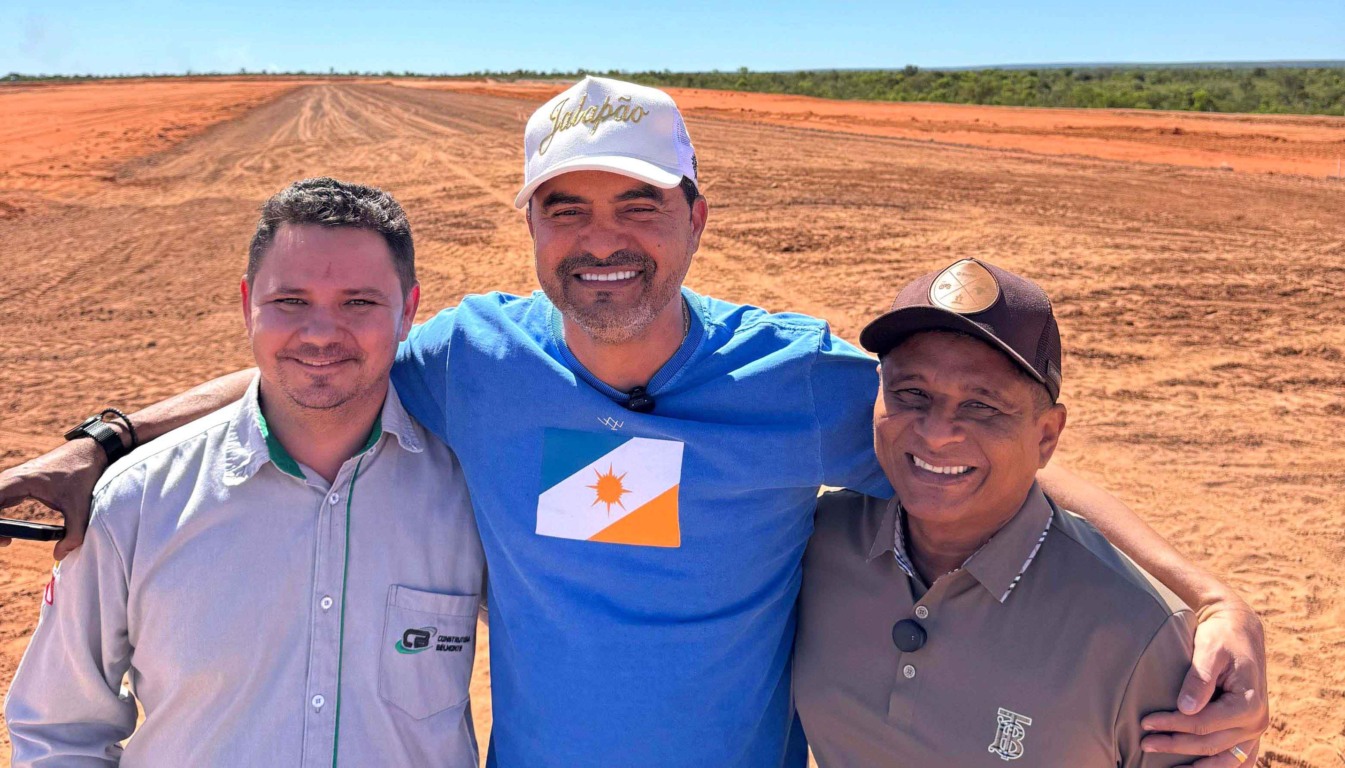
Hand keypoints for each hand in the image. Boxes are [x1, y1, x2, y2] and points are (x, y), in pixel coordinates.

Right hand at [0, 439, 108, 559]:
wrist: (89, 452)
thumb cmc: (83, 474)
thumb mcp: (81, 506)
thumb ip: (74, 533)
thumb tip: (60, 555)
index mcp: (20, 481)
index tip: (4, 539)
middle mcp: (10, 478)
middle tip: (5, 542)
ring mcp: (12, 480)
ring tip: (6, 540)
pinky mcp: (17, 484)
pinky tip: (7, 531)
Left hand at [1141, 598, 1268, 764]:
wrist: (1239, 631)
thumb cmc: (1221, 637)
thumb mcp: (1210, 649)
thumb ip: (1199, 678)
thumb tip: (1185, 709)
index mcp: (1249, 703)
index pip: (1204, 723)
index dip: (1173, 725)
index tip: (1146, 722)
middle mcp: (1256, 722)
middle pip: (1210, 744)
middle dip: (1175, 744)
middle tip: (1144, 742)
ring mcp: (1255, 731)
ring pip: (1223, 759)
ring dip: (1194, 766)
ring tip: (1163, 766)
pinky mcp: (1248, 731)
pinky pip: (1236, 760)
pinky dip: (1216, 767)